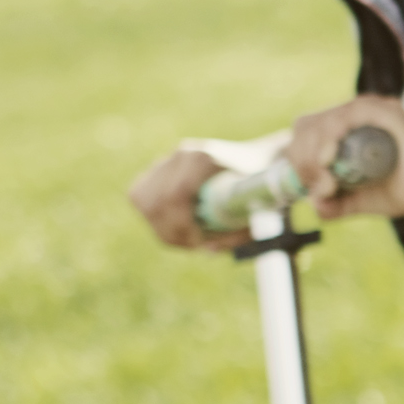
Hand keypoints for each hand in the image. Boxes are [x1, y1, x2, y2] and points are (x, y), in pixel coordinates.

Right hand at [129, 135, 278, 251]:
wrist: (259, 159)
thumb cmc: (262, 187)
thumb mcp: (258, 209)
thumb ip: (235, 231)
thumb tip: (208, 249)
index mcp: (204, 159)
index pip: (177, 195)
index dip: (183, 225)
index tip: (199, 241)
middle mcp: (181, 155)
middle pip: (156, 201)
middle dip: (172, 232)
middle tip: (195, 244)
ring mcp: (168, 159)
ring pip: (143, 200)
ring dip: (163, 227)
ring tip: (188, 237)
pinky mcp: (159, 167)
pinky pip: (141, 197)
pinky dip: (155, 217)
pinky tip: (177, 224)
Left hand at [286, 96, 403, 221]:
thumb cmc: (395, 191)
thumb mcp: (353, 201)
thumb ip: (331, 204)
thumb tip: (314, 203)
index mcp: (341, 127)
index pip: (304, 131)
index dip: (297, 157)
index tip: (313, 188)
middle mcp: (352, 113)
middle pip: (307, 125)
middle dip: (303, 160)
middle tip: (323, 188)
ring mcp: (370, 109)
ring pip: (323, 121)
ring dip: (314, 155)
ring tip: (329, 184)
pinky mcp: (387, 112)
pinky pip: (350, 115)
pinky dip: (333, 135)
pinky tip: (330, 158)